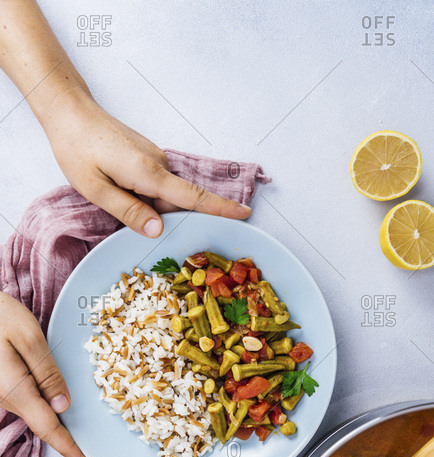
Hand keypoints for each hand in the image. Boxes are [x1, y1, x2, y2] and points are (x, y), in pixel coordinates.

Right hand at [0, 292, 86, 456]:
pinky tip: (47, 384)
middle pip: (39, 419)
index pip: (46, 427)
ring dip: (49, 406)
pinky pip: (20, 396)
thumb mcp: (27, 335)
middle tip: (86, 426)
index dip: (66, 445)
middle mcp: (1, 397)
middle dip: (62, 424)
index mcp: (14, 389)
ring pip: (30, 407)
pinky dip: (36, 396)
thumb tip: (62, 405)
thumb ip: (46, 371)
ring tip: (70, 401)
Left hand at [43, 91, 250, 237]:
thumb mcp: (95, 189)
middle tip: (129, 213)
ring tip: (112, 196)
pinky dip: (143, 195)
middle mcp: (159, 164)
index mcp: (149, 173)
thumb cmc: (77, 150)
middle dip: (161, 218)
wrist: (69, 112)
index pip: (193, 196)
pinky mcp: (147, 158)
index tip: (245, 214)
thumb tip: (159, 230)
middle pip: (176, 202)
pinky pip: (154, 185)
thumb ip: (128, 211)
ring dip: (146, 205)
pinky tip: (118, 190)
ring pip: (162, 195)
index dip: (220, 208)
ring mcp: (154, 159)